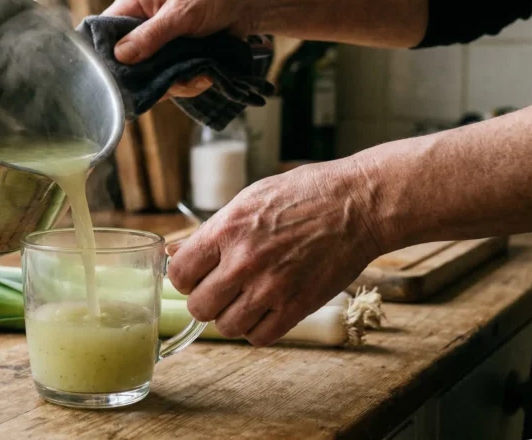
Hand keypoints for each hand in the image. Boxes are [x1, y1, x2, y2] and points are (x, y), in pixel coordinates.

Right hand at [103, 0, 257, 97]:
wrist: (251, 1)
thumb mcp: (181, 13)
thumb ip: (151, 35)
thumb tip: (119, 56)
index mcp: (133, 5)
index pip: (104, 33)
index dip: (107, 57)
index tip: (122, 76)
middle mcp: (141, 26)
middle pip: (126, 64)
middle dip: (150, 78)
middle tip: (171, 81)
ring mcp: (158, 45)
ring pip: (150, 78)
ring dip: (174, 83)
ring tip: (198, 76)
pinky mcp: (175, 59)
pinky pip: (171, 81)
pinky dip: (188, 83)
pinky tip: (204, 76)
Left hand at [167, 159, 385, 345]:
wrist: (357, 205)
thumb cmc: (304, 195)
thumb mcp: (248, 200)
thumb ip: (210, 231)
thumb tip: (174, 252)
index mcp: (227, 230)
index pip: (180, 274)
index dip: (185, 277)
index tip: (196, 275)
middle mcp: (244, 261)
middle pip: (199, 306)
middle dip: (205, 299)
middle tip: (219, 289)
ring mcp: (271, 287)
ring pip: (226, 326)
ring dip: (230, 316)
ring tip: (244, 299)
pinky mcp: (298, 306)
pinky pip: (259, 337)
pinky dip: (257, 329)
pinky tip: (265, 310)